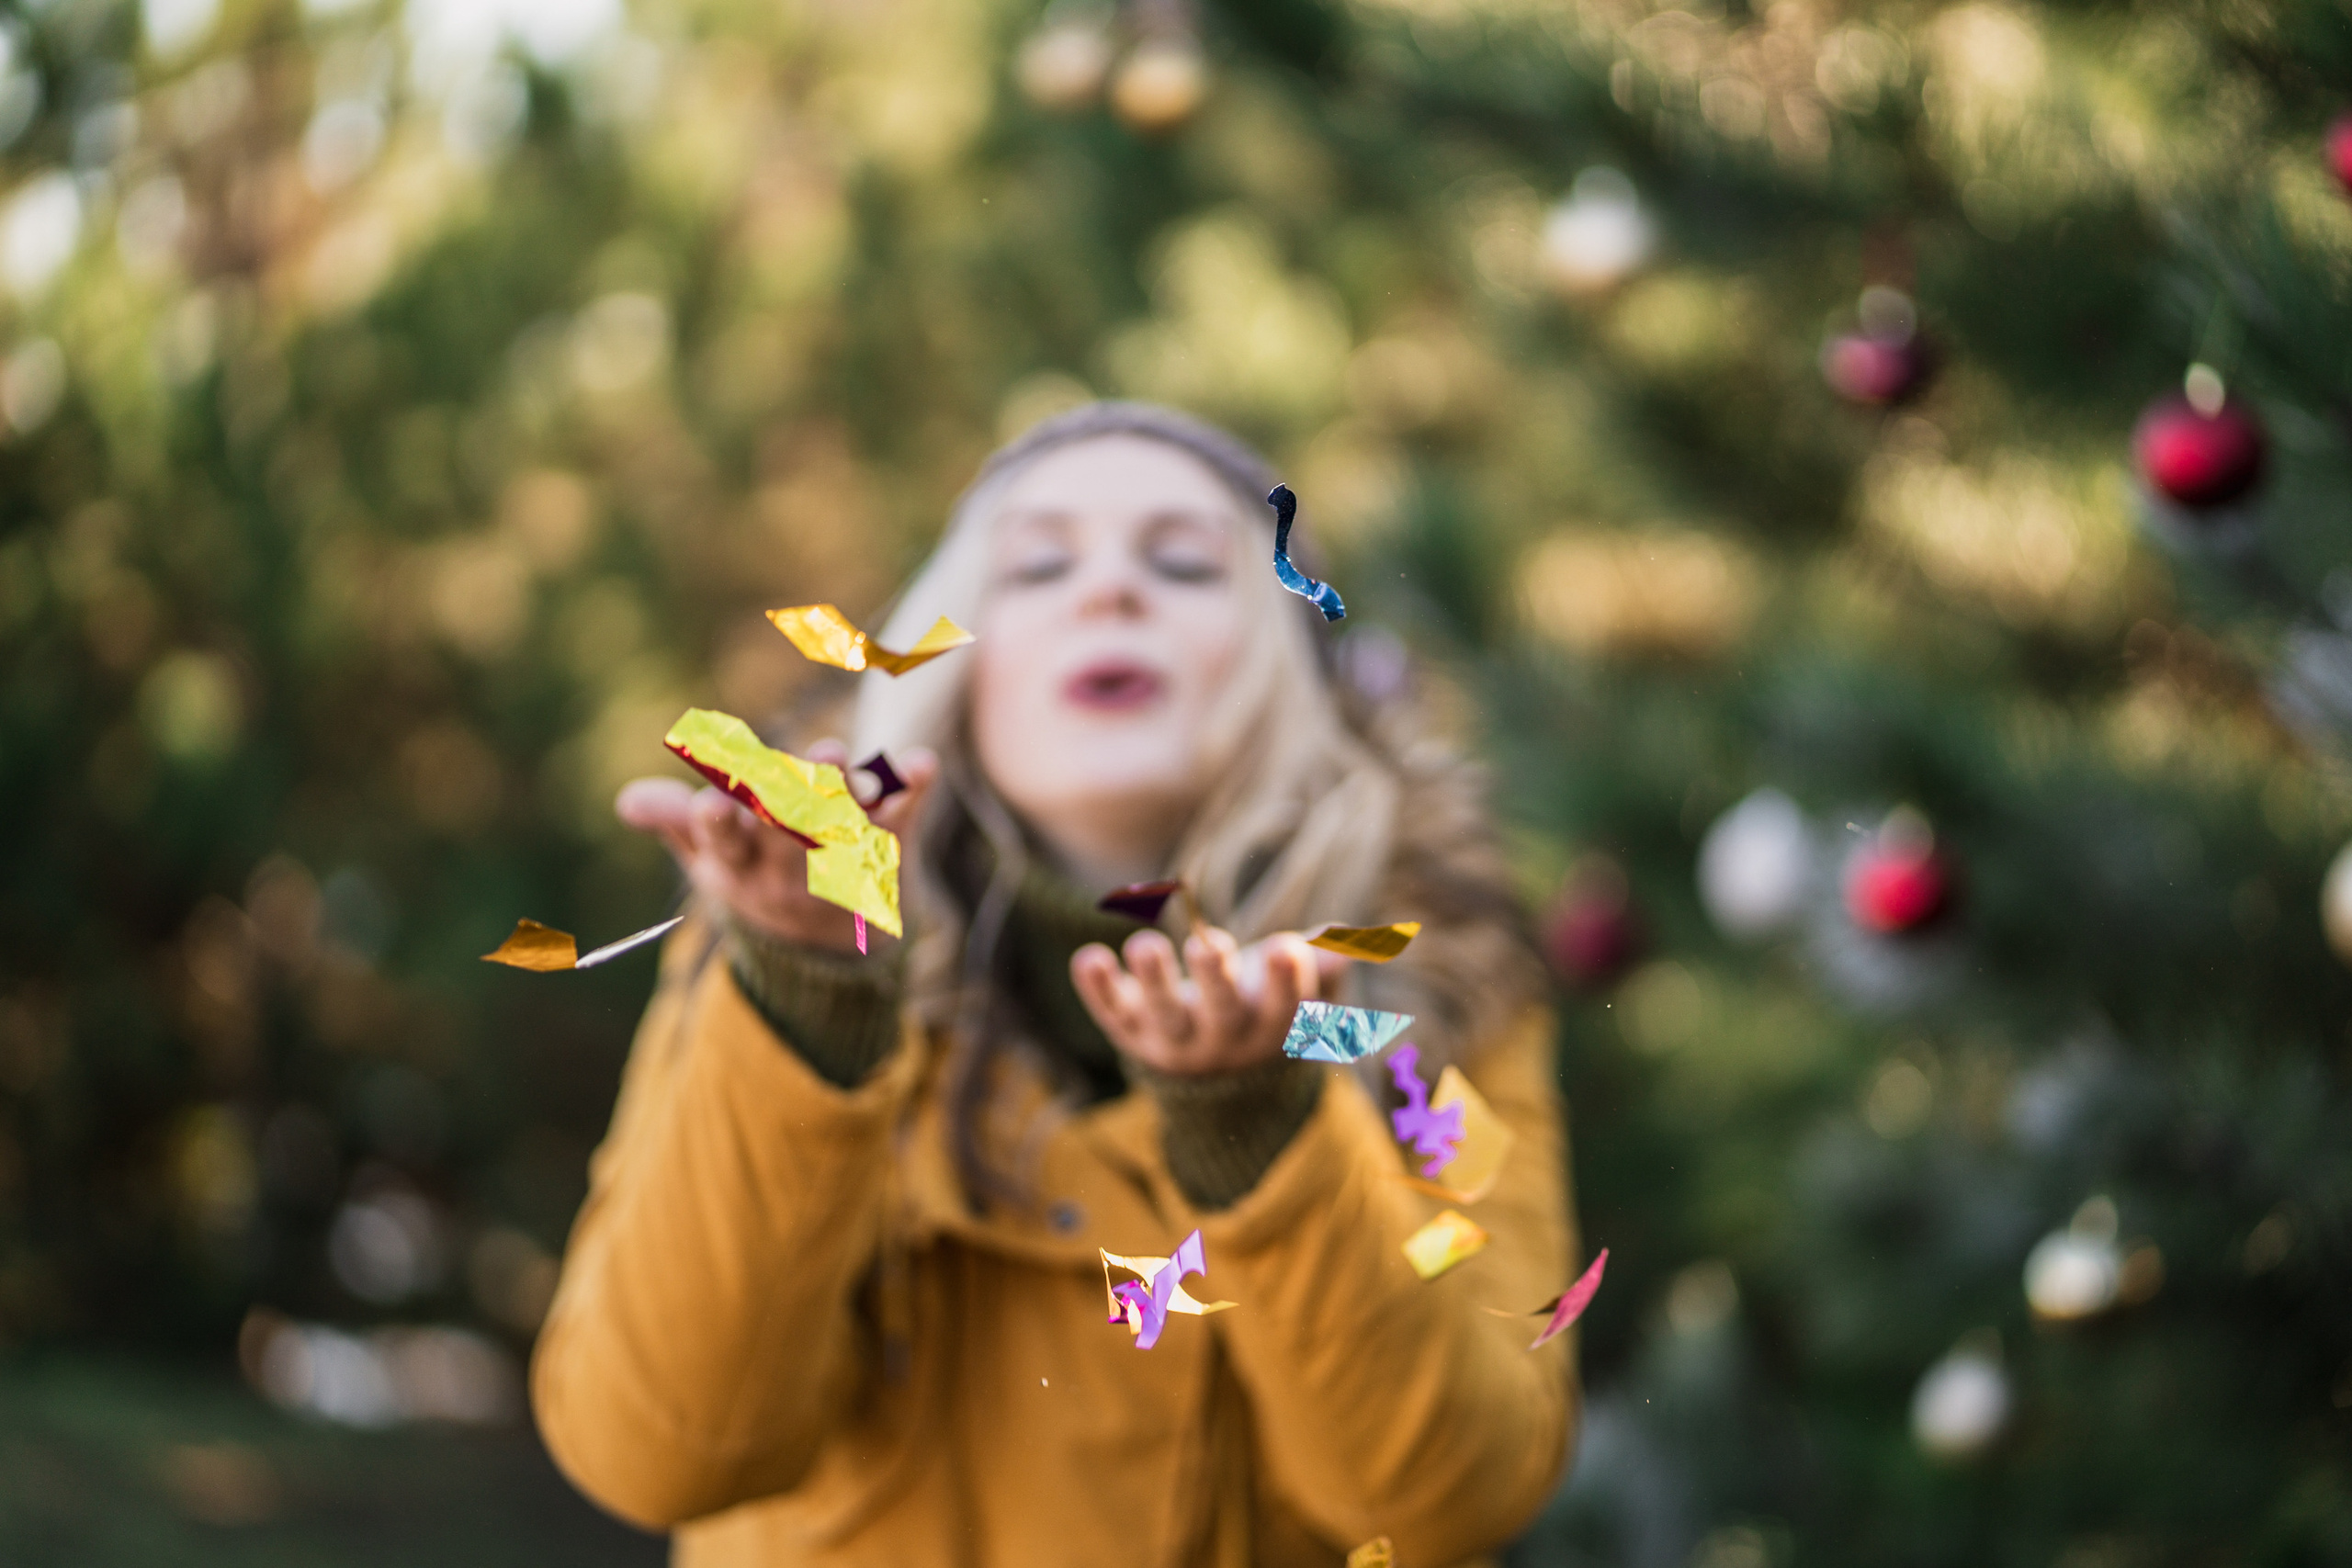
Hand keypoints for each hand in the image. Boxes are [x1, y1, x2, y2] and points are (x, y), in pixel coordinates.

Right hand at [614, 742, 936, 955]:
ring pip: (843, 825)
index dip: (720, 824)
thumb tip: (628, 802)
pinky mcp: (887, 847)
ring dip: (845, 791)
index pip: (725, 842)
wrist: (826, 941)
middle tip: (799, 762)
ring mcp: (841, 858)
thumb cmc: (750, 871)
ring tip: (838, 755)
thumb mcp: (706, 855)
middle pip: (789, 833)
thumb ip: (674, 823)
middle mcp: (789, 867)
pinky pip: (903, 820)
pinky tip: (924, 764)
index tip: (712, 803)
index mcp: (738, 863)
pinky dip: (913, 792)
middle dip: (794, 799)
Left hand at [1070, 926, 1348, 1075]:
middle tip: (1211, 945)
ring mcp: (1172, 1038)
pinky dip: (1099, 990)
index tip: (1286, 945)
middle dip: (1216, 979)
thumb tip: (1346, 942)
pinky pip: (1112, 1013)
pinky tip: (1088, 959)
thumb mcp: (1297, 991)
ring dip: (1154, 982)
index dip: (1286, 980)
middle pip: (1221, 1013)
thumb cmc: (1261, 1006)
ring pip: (1163, 1015)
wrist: (1208, 1074)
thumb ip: (1321, 966)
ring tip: (1145, 945)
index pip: (1284, 1008)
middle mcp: (1221, 1038)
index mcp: (1269, 1027)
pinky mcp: (1129, 1029)